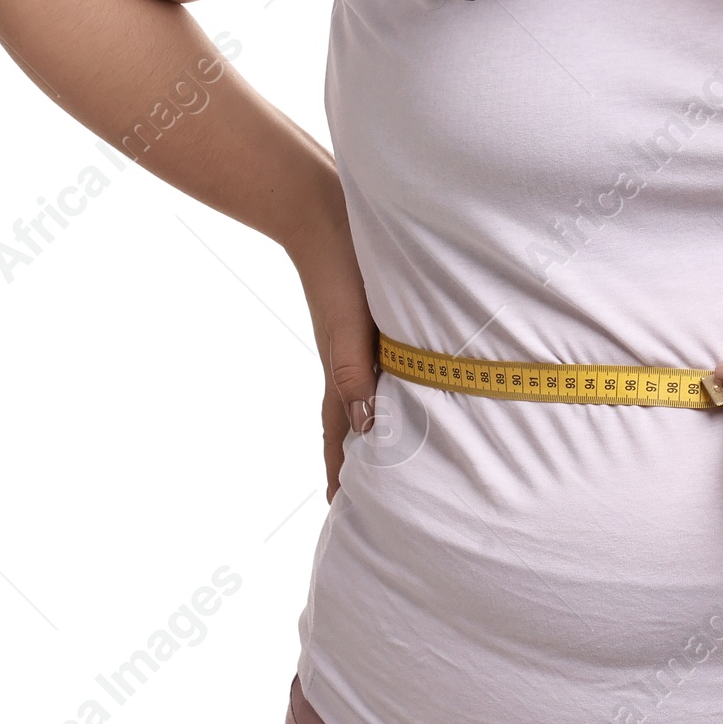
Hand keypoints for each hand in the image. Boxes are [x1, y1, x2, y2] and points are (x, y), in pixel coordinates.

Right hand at [286, 201, 377, 502]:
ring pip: (367, 397)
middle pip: (352, 424)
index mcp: (343, 373)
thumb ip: (354, 373)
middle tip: (368, 498)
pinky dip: (386, 389)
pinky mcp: (368, 321)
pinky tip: (400, 385)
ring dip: (374, 428)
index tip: (342, 512)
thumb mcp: (349, 326)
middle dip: (359, 461)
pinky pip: (376, 367)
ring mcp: (357, 342)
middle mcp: (349, 363)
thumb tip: (367, 430)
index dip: (342, 473)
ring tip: (387, 454)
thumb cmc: (340, 268)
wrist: (322, 211)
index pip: (342, 437)